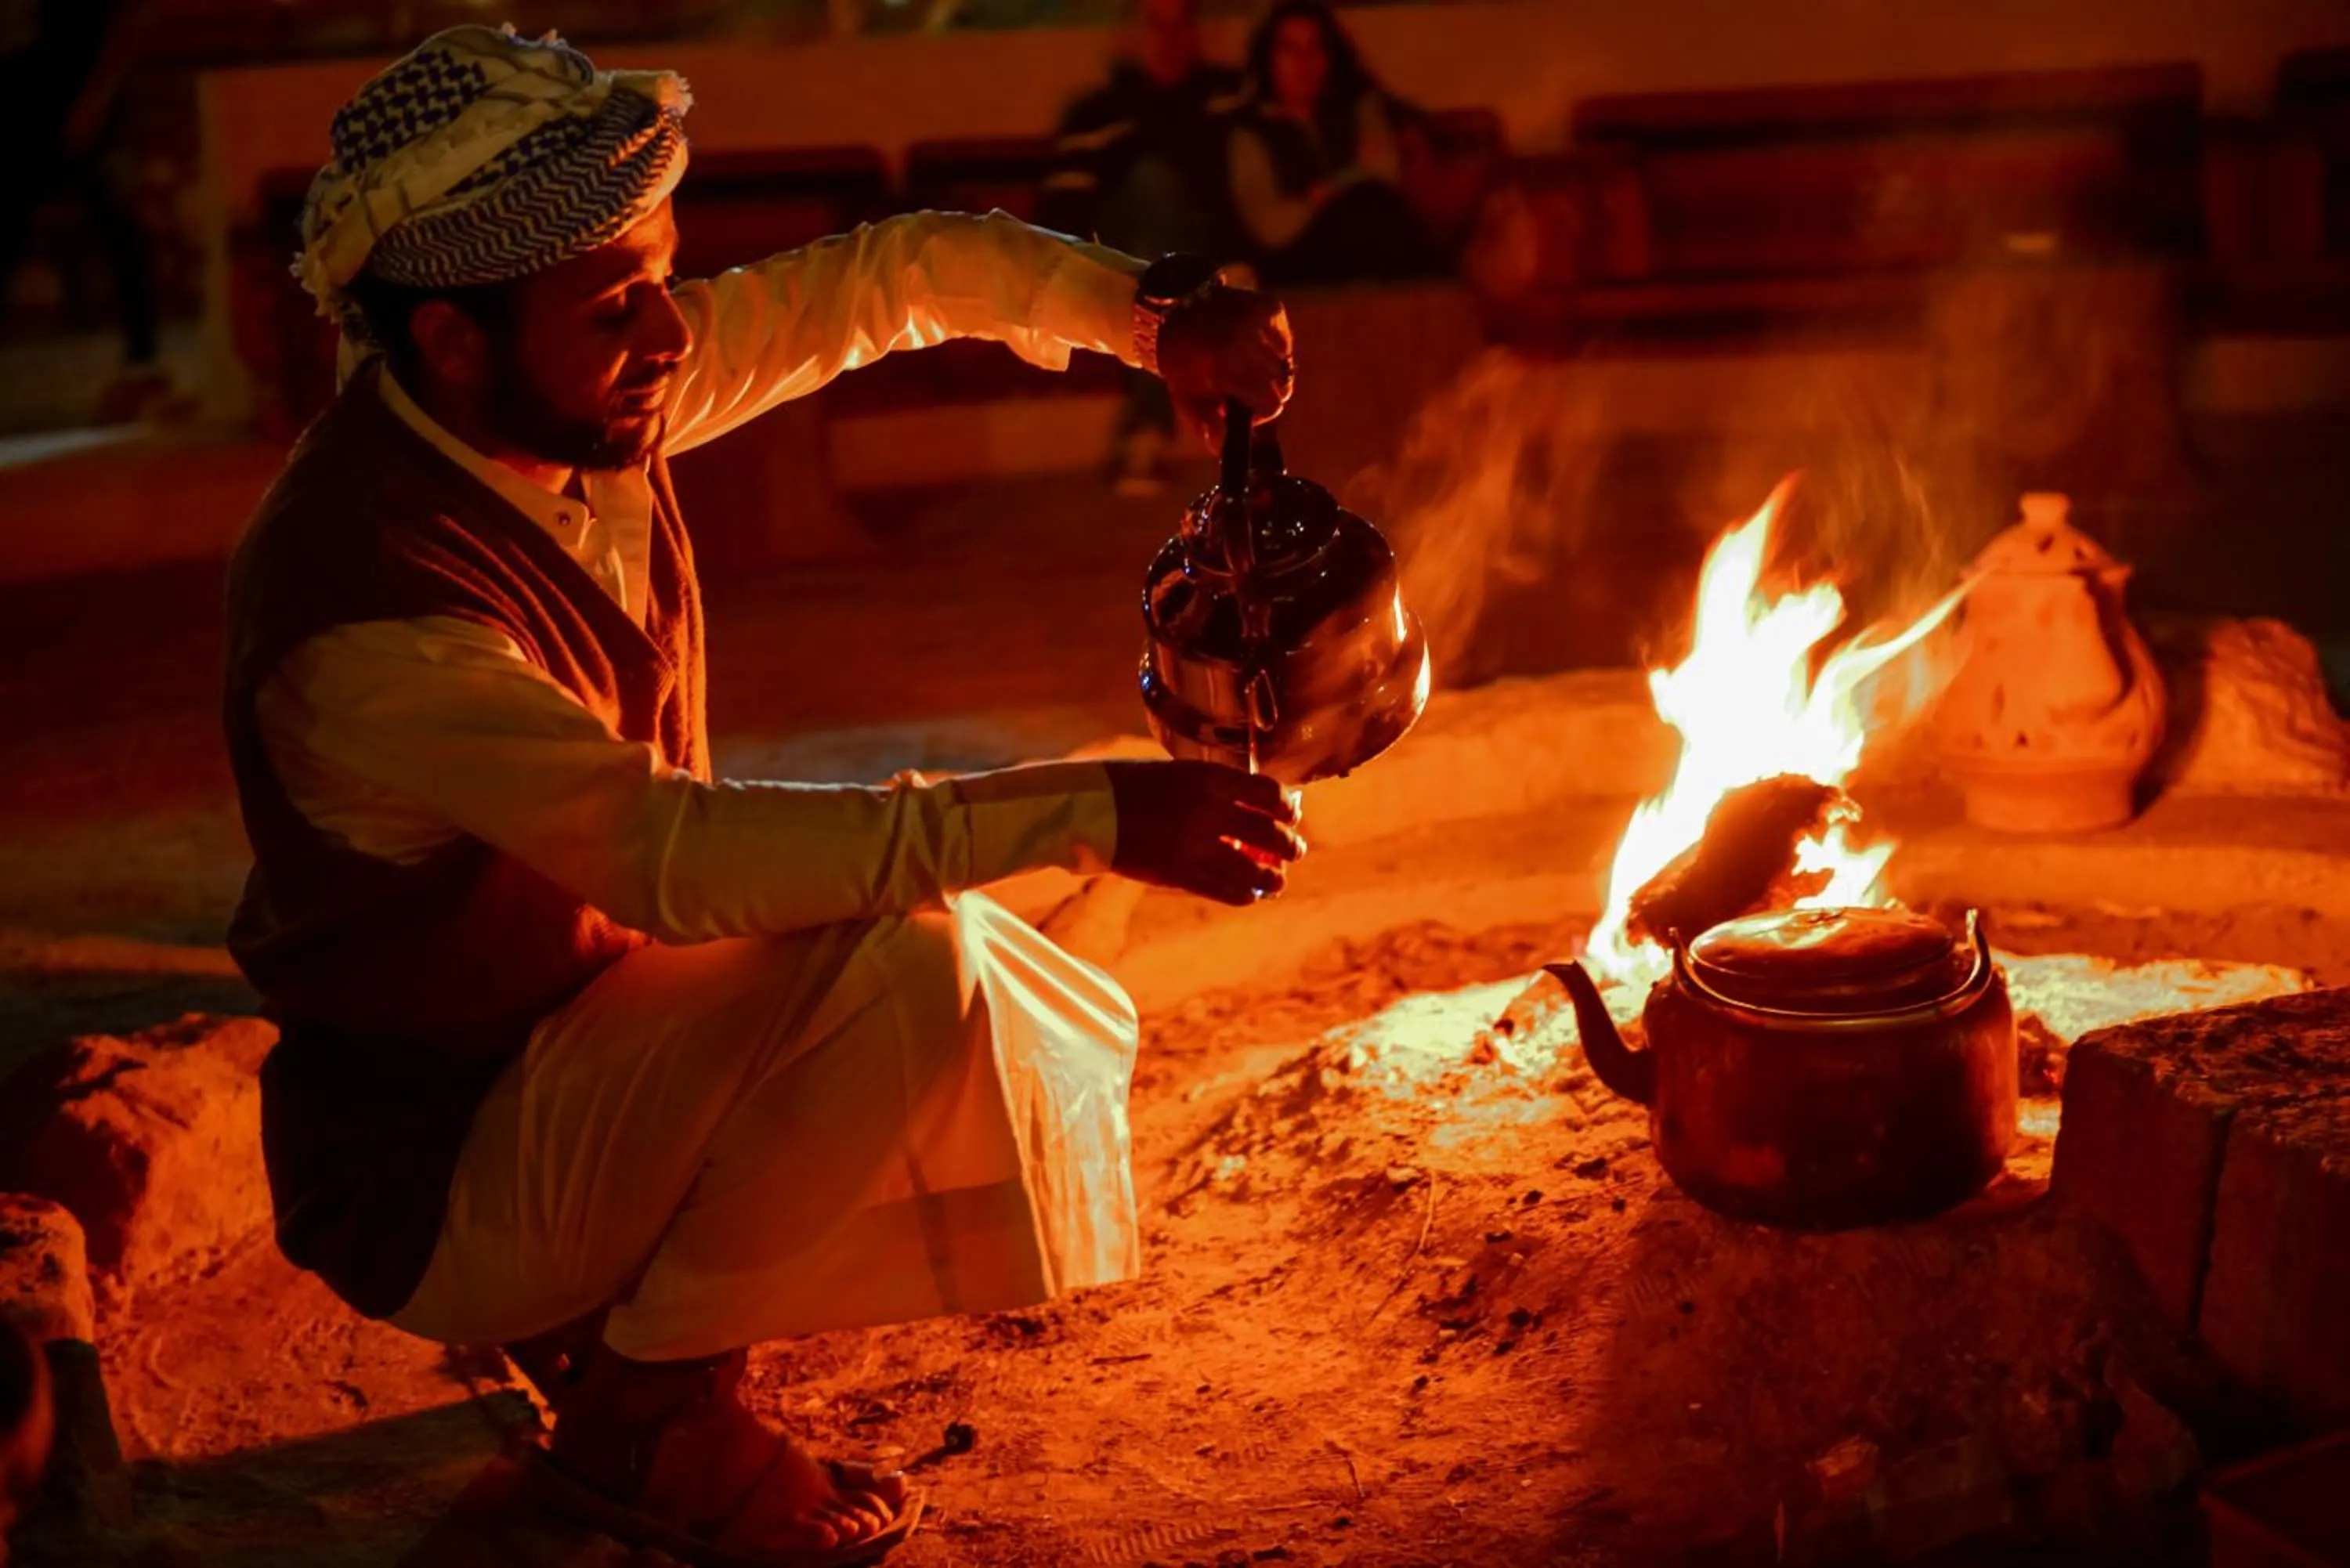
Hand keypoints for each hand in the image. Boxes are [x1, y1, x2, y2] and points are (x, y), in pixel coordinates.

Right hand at [1104, 759, 1305, 905]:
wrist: (1090, 809)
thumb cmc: (1137, 785)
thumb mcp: (1183, 773)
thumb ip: (1222, 788)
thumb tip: (1262, 804)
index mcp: (1210, 779)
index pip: (1269, 794)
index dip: (1287, 807)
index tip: (1290, 813)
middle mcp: (1208, 813)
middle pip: (1270, 835)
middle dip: (1290, 846)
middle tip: (1294, 850)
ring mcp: (1195, 847)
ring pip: (1254, 871)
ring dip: (1273, 878)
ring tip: (1277, 880)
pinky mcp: (1181, 875)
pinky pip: (1228, 892)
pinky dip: (1246, 894)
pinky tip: (1250, 893)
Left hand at [1155, 285, 1294, 450]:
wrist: (1175, 309)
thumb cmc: (1180, 357)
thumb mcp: (1185, 394)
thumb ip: (1205, 422)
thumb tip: (1218, 449)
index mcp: (1229, 369)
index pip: (1273, 403)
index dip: (1263, 412)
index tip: (1248, 408)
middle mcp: (1250, 344)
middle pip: (1283, 384)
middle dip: (1266, 390)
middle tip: (1245, 386)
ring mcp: (1262, 323)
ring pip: (1285, 362)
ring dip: (1269, 368)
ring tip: (1246, 363)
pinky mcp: (1270, 307)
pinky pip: (1284, 339)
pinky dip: (1274, 345)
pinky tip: (1253, 343)